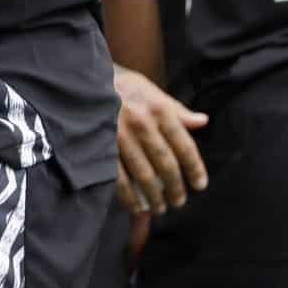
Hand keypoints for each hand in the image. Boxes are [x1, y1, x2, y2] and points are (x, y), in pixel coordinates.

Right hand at [112, 65, 208, 215]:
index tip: (200, 185)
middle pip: (166, 164)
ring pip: (144, 175)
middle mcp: (142, 123)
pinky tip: (136, 207)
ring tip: (161, 208)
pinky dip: (129, 197)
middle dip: (175, 187)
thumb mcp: (152, 90)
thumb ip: (177, 110)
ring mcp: (120, 136)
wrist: (85, 80)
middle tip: (179, 201)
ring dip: (155, 197)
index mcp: (159, 108)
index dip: (195, 168)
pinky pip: (119, 178)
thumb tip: (202, 122)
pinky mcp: (102, 147)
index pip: (184, 145)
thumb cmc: (122, 85)